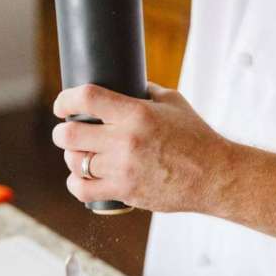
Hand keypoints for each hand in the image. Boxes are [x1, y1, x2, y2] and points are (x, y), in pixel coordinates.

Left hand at [52, 83, 230, 212]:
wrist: (214, 175)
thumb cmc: (196, 137)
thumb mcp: (173, 102)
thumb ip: (145, 91)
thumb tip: (124, 82)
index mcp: (136, 113)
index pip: (86, 98)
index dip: (66, 100)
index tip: (62, 105)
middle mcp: (126, 140)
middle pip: (70, 134)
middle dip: (61, 132)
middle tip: (65, 132)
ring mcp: (123, 169)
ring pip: (74, 162)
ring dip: (71, 157)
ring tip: (79, 154)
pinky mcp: (125, 192)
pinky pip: (83, 190)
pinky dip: (75, 184)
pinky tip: (80, 178)